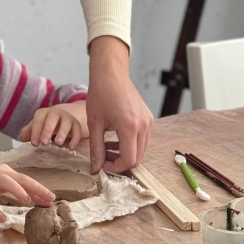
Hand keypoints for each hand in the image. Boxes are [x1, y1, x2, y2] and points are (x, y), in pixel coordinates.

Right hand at [0, 163, 54, 222]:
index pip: (26, 180)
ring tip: (28, 202)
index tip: (52, 199)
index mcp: (5, 172)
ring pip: (4, 182)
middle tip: (49, 199)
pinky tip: (3, 219)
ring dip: (17, 191)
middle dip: (36, 188)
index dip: (40, 189)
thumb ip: (14, 189)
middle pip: (20, 178)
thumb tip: (34, 198)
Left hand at [18, 102, 88, 150]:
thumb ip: (30, 131)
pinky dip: (75, 138)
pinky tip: (71, 147)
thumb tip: (21, 138)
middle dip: (48, 130)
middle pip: (52, 119)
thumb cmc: (47, 124)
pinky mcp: (77, 124)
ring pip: (66, 123)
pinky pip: (77, 130)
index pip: (39, 120)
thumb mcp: (38, 126)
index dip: (36, 131)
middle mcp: (56, 113)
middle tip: (44, 143)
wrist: (64, 116)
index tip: (34, 143)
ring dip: (62, 133)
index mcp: (44, 113)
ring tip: (58, 143)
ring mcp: (67, 118)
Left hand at [86, 36, 152, 174]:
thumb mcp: (94, 123)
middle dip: (120, 162)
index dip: (114, 167)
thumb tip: (95, 169)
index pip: (128, 160)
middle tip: (103, 156)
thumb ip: (96, 148)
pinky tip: (115, 137)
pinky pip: (143, 140)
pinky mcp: (149, 118)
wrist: (111, 73)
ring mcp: (149, 122)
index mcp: (130, 127)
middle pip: (137, 158)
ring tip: (107, 146)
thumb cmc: (100, 94)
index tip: (101, 164)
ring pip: (141, 150)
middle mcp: (144, 126)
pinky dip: (131, 144)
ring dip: (125, 153)